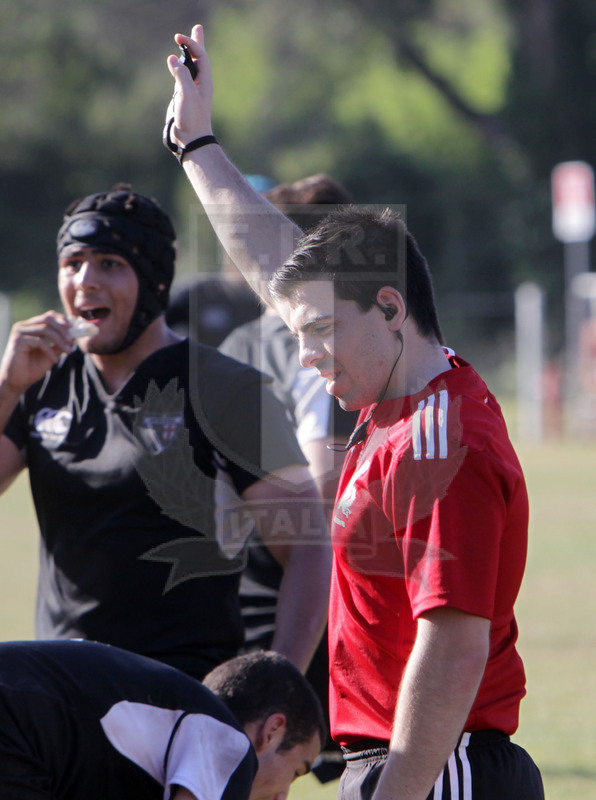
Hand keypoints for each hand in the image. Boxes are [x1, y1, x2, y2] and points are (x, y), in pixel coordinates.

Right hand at [0, 311, 73, 396]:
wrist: (17, 381)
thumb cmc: (33, 367)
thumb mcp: (52, 353)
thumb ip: (60, 343)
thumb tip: (75, 335)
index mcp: (32, 326)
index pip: (49, 316)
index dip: (63, 320)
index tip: (75, 330)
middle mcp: (24, 326)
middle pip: (48, 319)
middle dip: (63, 329)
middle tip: (73, 340)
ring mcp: (20, 332)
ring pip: (45, 329)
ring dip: (60, 340)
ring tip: (69, 351)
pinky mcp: (18, 340)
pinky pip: (39, 342)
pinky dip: (50, 351)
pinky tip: (54, 361)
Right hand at [165, 24, 213, 147]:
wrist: (190, 140)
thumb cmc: (192, 119)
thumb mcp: (187, 94)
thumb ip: (181, 75)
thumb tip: (172, 58)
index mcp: (205, 81)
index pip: (200, 56)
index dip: (191, 43)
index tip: (178, 37)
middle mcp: (199, 83)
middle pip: (199, 58)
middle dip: (196, 43)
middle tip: (197, 28)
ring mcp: (190, 90)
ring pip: (189, 67)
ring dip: (188, 53)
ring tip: (184, 43)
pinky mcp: (182, 97)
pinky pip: (181, 77)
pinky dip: (179, 67)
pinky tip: (176, 65)